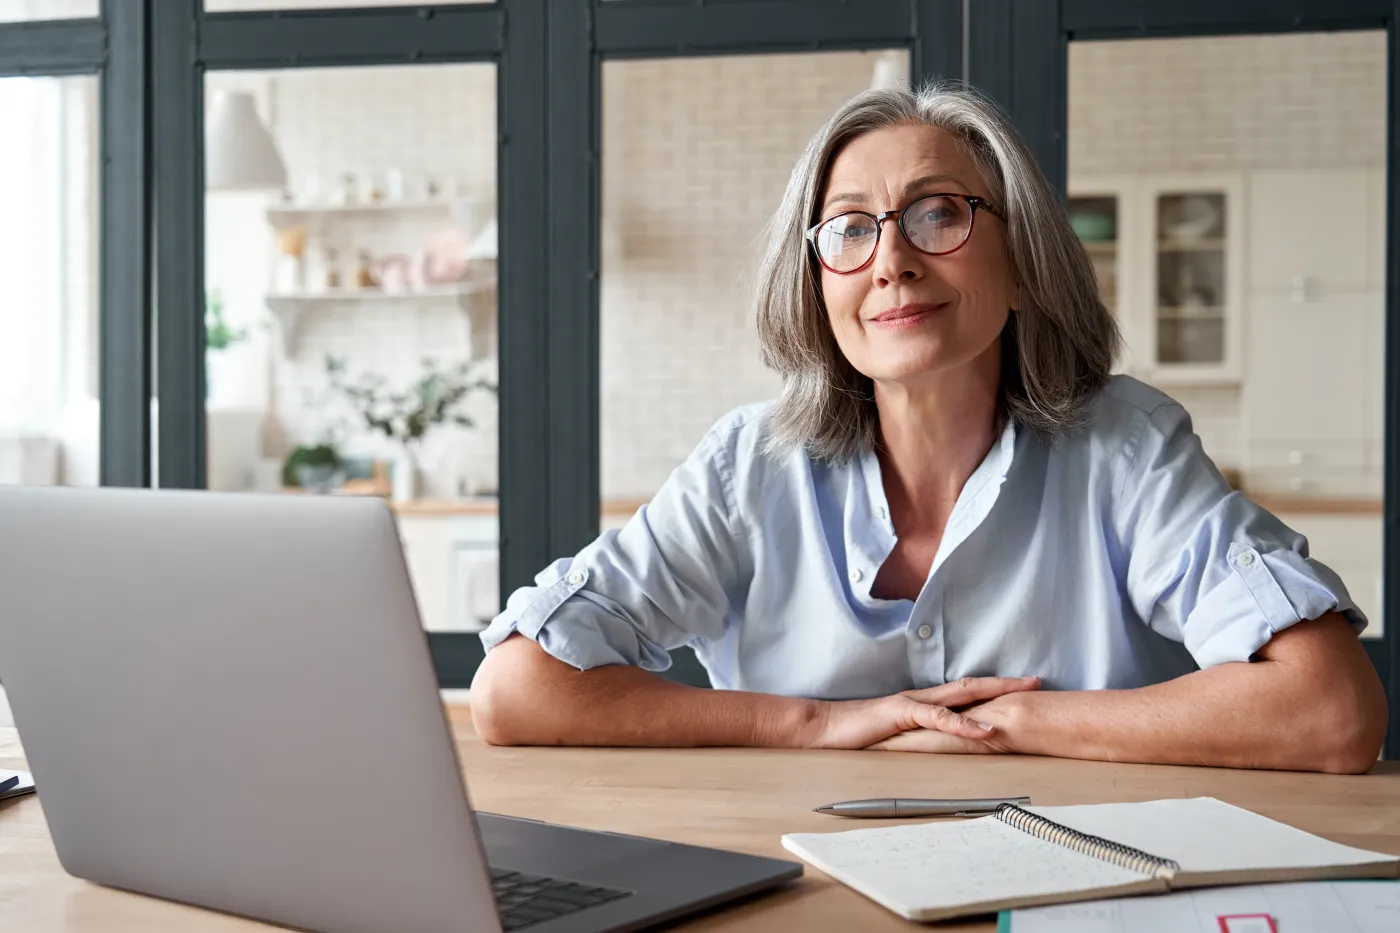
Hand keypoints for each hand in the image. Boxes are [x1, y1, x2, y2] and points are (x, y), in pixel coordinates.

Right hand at [803, 677, 1039, 749]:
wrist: (824, 728)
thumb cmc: (856, 733)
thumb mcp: (896, 735)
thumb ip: (918, 735)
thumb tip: (941, 745)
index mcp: (923, 702)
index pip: (965, 692)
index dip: (994, 689)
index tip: (1021, 689)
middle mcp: (922, 697)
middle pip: (972, 686)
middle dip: (1006, 685)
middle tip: (1036, 683)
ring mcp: (913, 703)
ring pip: (960, 695)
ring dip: (993, 696)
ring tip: (1021, 698)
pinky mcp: (901, 713)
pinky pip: (938, 718)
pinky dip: (964, 723)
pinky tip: (985, 728)